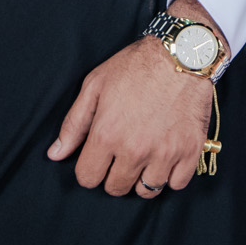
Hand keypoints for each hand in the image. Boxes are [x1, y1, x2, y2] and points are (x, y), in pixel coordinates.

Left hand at [46, 0, 220, 195]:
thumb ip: (74, 124)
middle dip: (115, 175)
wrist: (183, 53)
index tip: (99, 158)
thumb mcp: (95, 86)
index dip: (90, 169)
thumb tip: (55, 154)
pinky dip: (171, 175)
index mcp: (107, 135)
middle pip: (116, 188)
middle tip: (123, 154)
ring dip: (143, 178)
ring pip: (147, 191)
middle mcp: (135, 150)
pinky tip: (166, 157)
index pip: (88, 178)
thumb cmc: (136, 66)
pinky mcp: (190, 151)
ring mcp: (165, 153)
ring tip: (145, 157)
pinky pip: (177, 184)